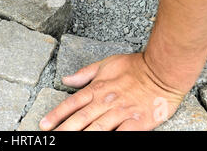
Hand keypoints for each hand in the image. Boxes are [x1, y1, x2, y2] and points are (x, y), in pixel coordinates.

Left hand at [40, 53, 185, 130]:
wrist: (162, 70)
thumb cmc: (135, 67)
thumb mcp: (105, 64)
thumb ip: (84, 73)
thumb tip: (66, 79)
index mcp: (97, 88)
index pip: (72, 103)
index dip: (57, 115)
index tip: (44, 125)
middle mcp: (106, 102)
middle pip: (80, 119)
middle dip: (64, 130)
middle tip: (52, 139)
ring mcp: (121, 113)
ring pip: (96, 129)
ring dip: (82, 137)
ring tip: (68, 143)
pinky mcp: (137, 123)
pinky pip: (121, 135)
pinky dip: (111, 139)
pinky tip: (100, 144)